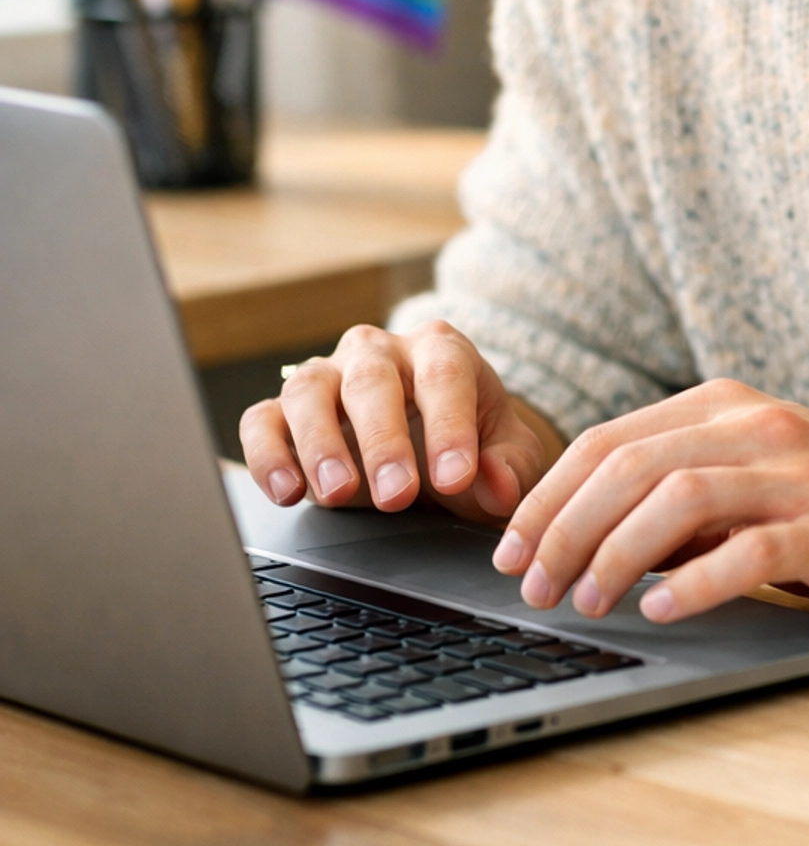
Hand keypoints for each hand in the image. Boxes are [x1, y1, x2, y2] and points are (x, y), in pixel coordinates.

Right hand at [239, 320, 558, 525]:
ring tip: (338, 494)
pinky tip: (286, 493)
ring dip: (320, 443)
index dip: (450, 425)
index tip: (456, 478)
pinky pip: (262, 421)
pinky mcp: (285, 412)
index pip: (444, 374)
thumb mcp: (507, 457)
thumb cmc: (474, 446)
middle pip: (372, 380)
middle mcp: (378, 352)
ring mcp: (328, 376)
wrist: (434, 453)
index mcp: (440, 350)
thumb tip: (496, 486)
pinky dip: (267, 454)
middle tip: (396, 495)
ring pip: (309, 391)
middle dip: (383, 439)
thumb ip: (508, 468)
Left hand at [491, 378, 808, 629]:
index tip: (512, 546)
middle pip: (627, 463)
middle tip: (530, 584)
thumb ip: (692, 496)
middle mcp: (759, 429)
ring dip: (613, 553)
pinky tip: (661, 611)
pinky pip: (748, 550)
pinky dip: (693, 581)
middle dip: (562, 526)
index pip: (611, 439)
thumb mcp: (766, 484)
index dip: (549, 494)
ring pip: (675, 497)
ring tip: (582, 601)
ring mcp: (799, 476)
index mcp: (732, 408)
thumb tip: (596, 538)